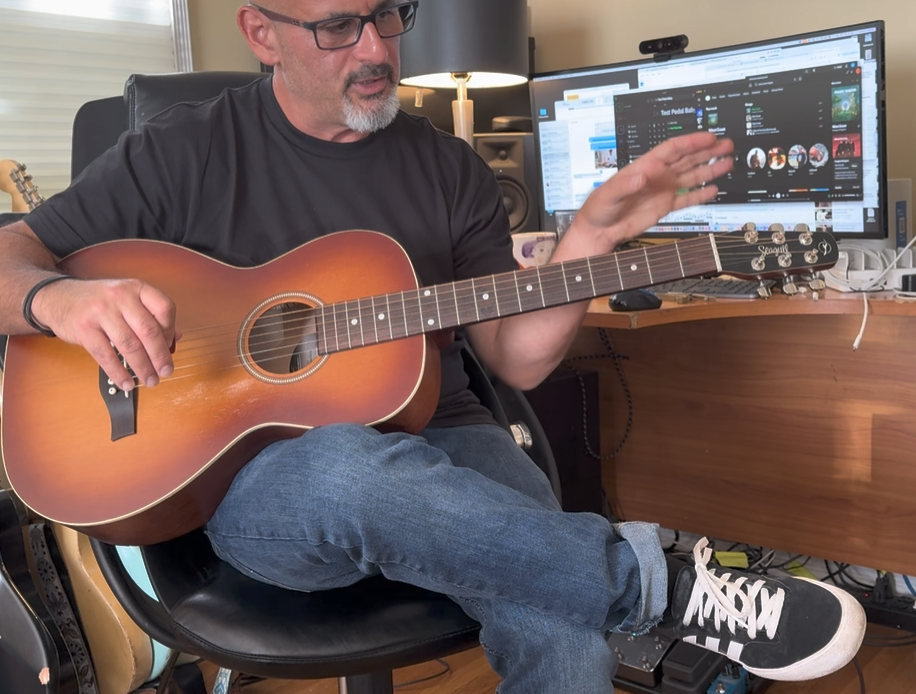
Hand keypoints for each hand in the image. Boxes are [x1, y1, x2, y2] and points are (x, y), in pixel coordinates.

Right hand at [32, 278, 178, 390]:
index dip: (171, 330)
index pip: (165, 308)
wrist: (58, 297)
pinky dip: (119, 372)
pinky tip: (127, 382)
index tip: (170, 346)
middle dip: (160, 356)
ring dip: (143, 368)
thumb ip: (151, 315)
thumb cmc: (99, 301)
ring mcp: (101, 312)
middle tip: (166, 371)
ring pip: (130, 345)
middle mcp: (120, 297)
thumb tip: (176, 337)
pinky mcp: (84, 329)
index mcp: (136, 288)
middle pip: (149, 331)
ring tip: (150, 380)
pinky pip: (106, 355)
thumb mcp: (127, 299)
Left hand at [574, 132, 734, 247]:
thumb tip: (644, 173)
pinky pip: (686, 198)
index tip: (708, 137)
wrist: (599, 230)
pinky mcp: (664, 206)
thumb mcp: (610, 193)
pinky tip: (713, 190)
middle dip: (707, 151)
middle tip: (726, 144)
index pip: (672, 150)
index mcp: (645, 167)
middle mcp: (657, 176)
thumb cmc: (599, 208)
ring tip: (727, 163)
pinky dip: (700, 194)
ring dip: (709, 169)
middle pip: (686, 158)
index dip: (691, 142)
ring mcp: (662, 190)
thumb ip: (627, 184)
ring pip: (691, 176)